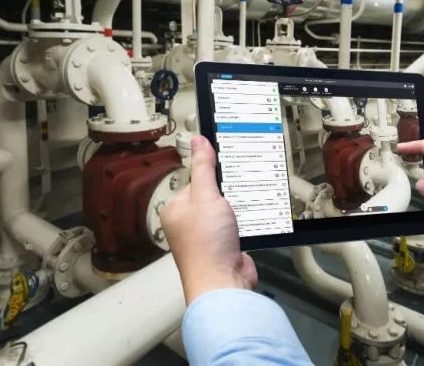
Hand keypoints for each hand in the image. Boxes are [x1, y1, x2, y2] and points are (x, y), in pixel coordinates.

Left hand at [162, 136, 257, 303]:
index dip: (211, 172)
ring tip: (241, 210)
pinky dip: (245, 221)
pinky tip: (248, 221)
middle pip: (212, 193)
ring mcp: (206, 234)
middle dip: (227, 192)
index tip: (226, 163)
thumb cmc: (206, 246)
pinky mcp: (224, 244)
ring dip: (238, 208)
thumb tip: (198, 140)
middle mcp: (188, 222)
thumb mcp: (206, 197)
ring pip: (227, 209)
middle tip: (236, 190)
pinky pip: (237, 223)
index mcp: (176, 208)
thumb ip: (203, 168)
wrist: (223, 282)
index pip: (194, 178)